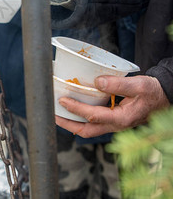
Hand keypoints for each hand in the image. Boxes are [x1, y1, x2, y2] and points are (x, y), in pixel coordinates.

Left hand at [55, 75, 169, 137]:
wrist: (165, 98)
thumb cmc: (153, 92)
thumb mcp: (139, 85)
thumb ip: (119, 84)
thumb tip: (97, 82)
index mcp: (122, 119)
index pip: (93, 116)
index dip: (75, 109)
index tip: (62, 100)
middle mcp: (116, 125)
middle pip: (86, 131)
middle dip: (67, 124)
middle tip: (51, 115)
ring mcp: (114, 125)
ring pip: (88, 129)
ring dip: (72, 123)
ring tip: (57, 113)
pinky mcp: (113, 120)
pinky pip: (93, 123)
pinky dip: (80, 118)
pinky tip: (73, 109)